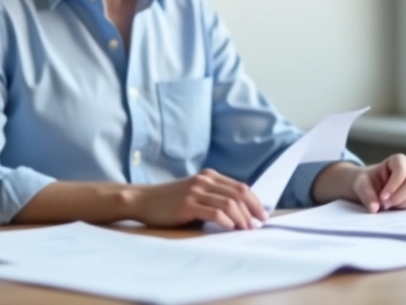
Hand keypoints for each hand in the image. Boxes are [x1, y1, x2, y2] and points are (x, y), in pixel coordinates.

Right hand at [130, 168, 267, 229]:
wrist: (143, 200)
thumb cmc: (170, 201)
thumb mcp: (194, 194)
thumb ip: (213, 198)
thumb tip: (240, 215)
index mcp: (209, 176)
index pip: (240, 187)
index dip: (255, 201)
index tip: (263, 216)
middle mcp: (204, 180)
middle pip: (238, 193)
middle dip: (252, 210)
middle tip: (258, 225)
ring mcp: (195, 191)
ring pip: (229, 202)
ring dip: (241, 217)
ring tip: (246, 229)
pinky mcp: (187, 204)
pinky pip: (213, 211)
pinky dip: (226, 220)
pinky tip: (230, 228)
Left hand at [352, 154, 405, 212]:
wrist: (370, 189)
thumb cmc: (366, 182)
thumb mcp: (361, 185)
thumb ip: (366, 195)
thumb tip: (374, 208)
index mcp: (397, 160)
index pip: (401, 169)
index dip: (393, 185)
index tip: (382, 197)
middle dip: (399, 196)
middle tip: (384, 205)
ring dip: (403, 203)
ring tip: (388, 206)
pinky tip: (395, 208)